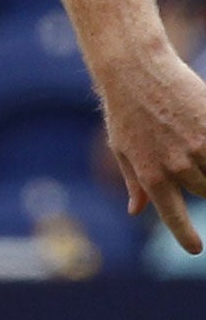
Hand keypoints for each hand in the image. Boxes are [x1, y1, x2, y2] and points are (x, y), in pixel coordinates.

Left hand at [98, 44, 205, 251]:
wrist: (135, 70)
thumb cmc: (124, 110)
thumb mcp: (121, 148)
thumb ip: (134, 181)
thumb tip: (135, 210)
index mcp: (150, 175)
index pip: (173, 216)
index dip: (186, 235)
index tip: (196, 249)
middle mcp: (176, 166)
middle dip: (204, 184)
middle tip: (189, 162)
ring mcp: (199, 147)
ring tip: (192, 148)